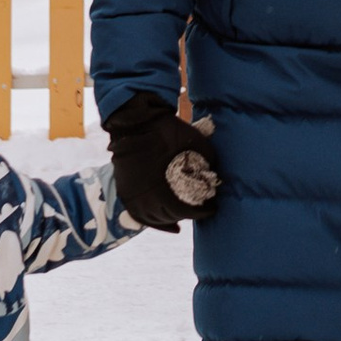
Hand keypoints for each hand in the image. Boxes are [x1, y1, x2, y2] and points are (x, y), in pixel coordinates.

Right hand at [106, 90, 223, 228]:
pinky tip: (162, 221)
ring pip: (150, 218)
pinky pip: (136, 212)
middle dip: (186, 215)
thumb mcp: (193, 140)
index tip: (212, 208)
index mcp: (158, 186)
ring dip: (167, 220)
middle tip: (200, 209)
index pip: (181, 210)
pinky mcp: (123, 189)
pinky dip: (150, 219)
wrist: (134, 119)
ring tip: (182, 219)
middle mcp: (141, 195)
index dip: (200, 212)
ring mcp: (130, 193)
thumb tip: (217, 173)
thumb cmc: (165, 129)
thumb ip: (208, 158)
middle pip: (167, 216)